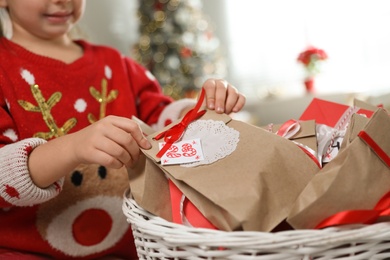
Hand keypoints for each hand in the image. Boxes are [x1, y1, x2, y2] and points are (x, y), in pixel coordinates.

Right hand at [29, 116, 150, 187]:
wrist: (74, 145)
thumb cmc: (99, 139)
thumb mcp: (111, 131)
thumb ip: (126, 134)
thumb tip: (146, 144)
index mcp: (110, 120)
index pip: (132, 126)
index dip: (142, 138)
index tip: (146, 147)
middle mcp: (102, 127)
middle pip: (127, 140)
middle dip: (135, 152)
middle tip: (137, 159)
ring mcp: (94, 139)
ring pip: (120, 152)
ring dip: (127, 160)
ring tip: (128, 163)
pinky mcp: (89, 152)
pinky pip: (110, 161)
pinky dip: (118, 165)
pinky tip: (118, 165)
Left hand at [202, 79, 245, 113]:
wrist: (214, 110)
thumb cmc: (206, 107)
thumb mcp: (202, 105)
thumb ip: (202, 106)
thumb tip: (203, 111)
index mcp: (210, 83)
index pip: (210, 87)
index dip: (210, 97)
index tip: (210, 107)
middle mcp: (221, 83)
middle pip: (222, 88)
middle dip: (220, 101)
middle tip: (219, 111)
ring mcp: (231, 88)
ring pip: (233, 92)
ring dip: (229, 104)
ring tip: (225, 113)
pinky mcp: (239, 95)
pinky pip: (242, 98)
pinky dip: (239, 104)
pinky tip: (234, 111)